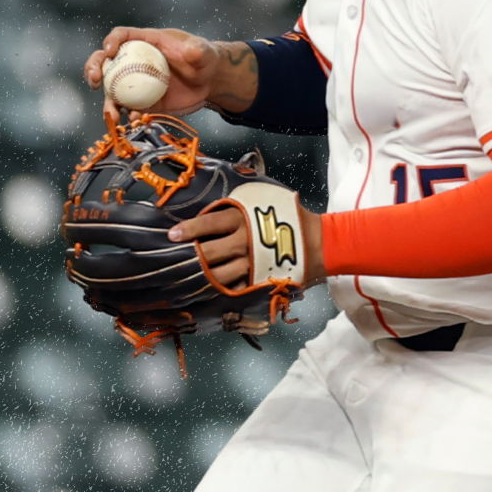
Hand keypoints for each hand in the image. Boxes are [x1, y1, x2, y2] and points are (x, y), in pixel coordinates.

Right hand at [83, 27, 256, 121]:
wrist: (210, 82)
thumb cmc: (205, 59)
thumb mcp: (203, 52)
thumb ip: (197, 50)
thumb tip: (192, 51)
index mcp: (145, 42)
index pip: (121, 36)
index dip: (111, 41)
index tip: (109, 51)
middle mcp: (134, 60)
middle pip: (106, 61)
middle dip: (93, 68)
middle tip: (93, 80)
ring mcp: (136, 82)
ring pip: (113, 90)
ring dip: (107, 102)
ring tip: (111, 114)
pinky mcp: (143, 101)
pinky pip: (129, 108)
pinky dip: (128, 115)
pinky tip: (134, 120)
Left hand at [169, 205, 325, 288]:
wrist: (319, 242)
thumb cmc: (287, 217)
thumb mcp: (263, 199)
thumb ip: (237, 204)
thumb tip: (208, 209)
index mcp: (244, 218)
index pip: (210, 223)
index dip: (190, 229)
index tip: (172, 236)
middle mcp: (247, 241)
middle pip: (211, 252)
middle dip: (191, 257)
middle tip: (174, 261)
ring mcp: (253, 264)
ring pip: (221, 275)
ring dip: (202, 278)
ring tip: (185, 279)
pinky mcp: (260, 280)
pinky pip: (236, 288)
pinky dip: (221, 291)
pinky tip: (206, 292)